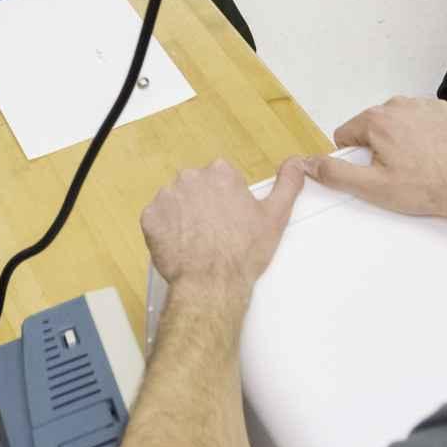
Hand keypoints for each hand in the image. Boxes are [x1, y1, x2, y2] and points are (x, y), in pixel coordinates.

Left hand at [141, 158, 306, 296]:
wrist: (212, 283)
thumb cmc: (243, 253)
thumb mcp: (275, 216)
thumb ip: (287, 183)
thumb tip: (296, 163)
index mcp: (221, 173)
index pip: (221, 179)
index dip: (227, 201)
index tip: (230, 220)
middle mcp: (191, 178)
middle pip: (197, 188)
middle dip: (203, 206)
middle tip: (215, 233)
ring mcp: (167, 196)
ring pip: (176, 203)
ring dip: (183, 217)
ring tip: (197, 241)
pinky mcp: (150, 217)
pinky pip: (157, 219)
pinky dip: (165, 231)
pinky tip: (180, 246)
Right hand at [319, 97, 446, 224]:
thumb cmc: (422, 188)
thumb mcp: (371, 187)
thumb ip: (335, 173)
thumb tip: (309, 163)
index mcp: (376, 120)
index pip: (346, 133)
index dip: (355, 156)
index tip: (374, 170)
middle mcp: (397, 104)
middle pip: (371, 125)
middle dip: (377, 146)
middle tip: (396, 170)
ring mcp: (421, 104)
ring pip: (394, 120)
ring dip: (397, 137)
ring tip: (414, 162)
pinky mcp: (440, 109)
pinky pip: (417, 117)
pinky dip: (419, 131)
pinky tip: (428, 151)